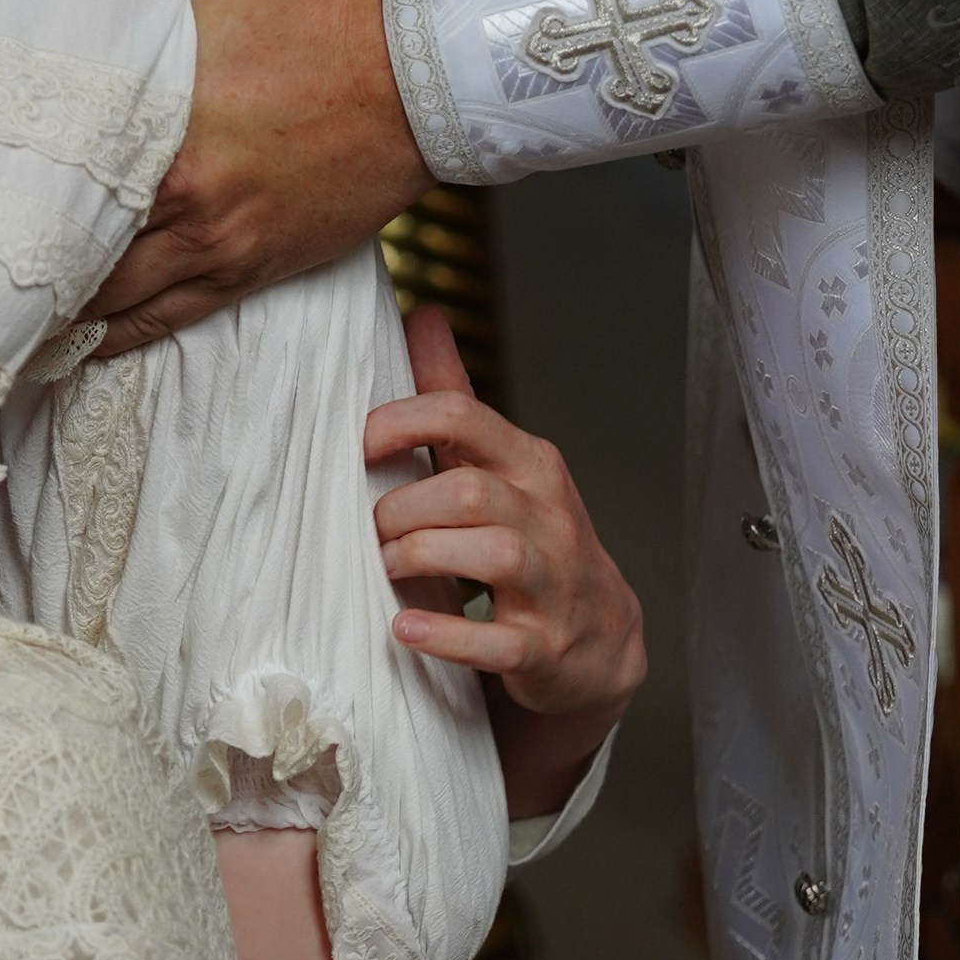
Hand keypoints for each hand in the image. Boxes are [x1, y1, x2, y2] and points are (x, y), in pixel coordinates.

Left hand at [43, 0, 428, 344]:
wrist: (430, 77)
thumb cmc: (332, 8)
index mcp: (163, 121)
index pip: (54, 163)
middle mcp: (183, 197)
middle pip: (72, 249)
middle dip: (13, 262)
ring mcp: (220, 242)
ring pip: (114, 302)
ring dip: (56, 311)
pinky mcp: (254, 267)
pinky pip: (170, 320)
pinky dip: (118, 338)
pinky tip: (75, 349)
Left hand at [367, 309, 644, 820]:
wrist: (601, 639)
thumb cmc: (532, 539)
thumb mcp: (501, 464)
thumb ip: (453, 396)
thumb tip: (421, 313)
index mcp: (530, 463)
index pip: (463, 416)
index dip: (400, 423)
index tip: (358, 447)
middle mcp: (548, 516)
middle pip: (468, 490)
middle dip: (403, 508)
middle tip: (372, 529)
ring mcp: (552, 583)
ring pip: (494, 554)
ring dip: (423, 557)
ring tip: (388, 567)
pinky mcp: (544, 646)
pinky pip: (497, 640)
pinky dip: (446, 634)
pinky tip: (404, 628)